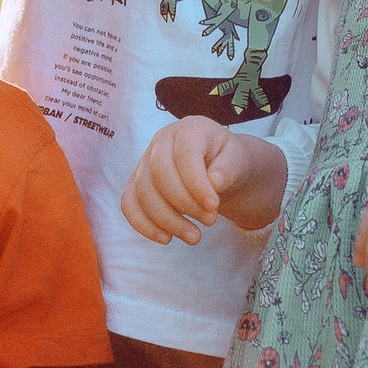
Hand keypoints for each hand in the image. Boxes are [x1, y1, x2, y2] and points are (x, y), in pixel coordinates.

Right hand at [122, 118, 289, 244]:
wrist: (217, 168)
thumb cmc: (228, 161)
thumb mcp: (238, 160)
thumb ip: (229, 169)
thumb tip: (214, 182)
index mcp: (189, 129)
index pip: (185, 155)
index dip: (196, 183)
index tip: (213, 207)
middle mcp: (162, 141)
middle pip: (159, 174)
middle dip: (184, 204)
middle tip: (210, 221)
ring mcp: (144, 162)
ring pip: (143, 192)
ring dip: (167, 220)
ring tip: (194, 237)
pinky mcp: (135, 183)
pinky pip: (128, 204)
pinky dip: (143, 225)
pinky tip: (167, 238)